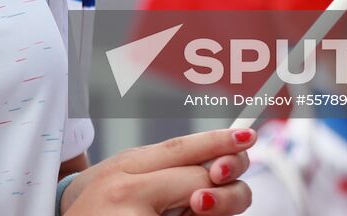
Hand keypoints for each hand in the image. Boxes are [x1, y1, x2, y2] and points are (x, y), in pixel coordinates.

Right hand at [62, 127, 254, 214]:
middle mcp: (128, 188)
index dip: (219, 141)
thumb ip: (164, 172)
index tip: (249, 138)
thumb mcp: (123, 180)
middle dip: (224, 191)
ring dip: (208, 215)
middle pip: (199, 179)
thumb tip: (220, 169)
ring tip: (187, 212)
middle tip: (212, 200)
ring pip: (199, 209)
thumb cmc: (98, 210)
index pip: (181, 147)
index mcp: (126, 165)